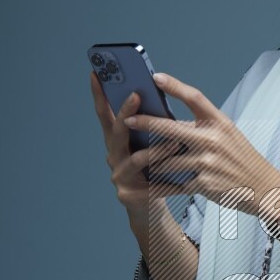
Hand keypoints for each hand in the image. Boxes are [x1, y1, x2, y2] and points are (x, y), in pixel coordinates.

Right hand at [90, 71, 183, 217]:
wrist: (152, 206)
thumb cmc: (155, 170)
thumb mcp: (151, 145)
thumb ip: (152, 126)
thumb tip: (161, 94)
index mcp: (118, 141)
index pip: (105, 114)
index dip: (99, 95)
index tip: (96, 73)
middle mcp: (114, 155)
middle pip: (117, 131)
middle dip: (126, 112)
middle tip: (136, 96)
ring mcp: (119, 176)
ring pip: (137, 159)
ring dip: (157, 150)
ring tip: (175, 143)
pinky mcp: (129, 195)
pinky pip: (152, 186)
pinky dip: (168, 182)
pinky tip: (183, 182)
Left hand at [122, 71, 279, 218]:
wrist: (263, 189)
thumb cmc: (243, 160)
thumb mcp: (229, 135)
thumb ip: (204, 128)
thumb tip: (172, 122)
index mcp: (220, 123)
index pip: (195, 98)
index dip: (174, 86)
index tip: (155, 77)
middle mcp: (213, 140)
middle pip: (171, 128)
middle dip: (146, 123)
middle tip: (128, 119)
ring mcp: (208, 162)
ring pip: (167, 159)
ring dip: (155, 161)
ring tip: (145, 161)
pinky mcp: (204, 183)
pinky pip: (176, 181)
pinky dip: (166, 182)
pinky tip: (158, 183)